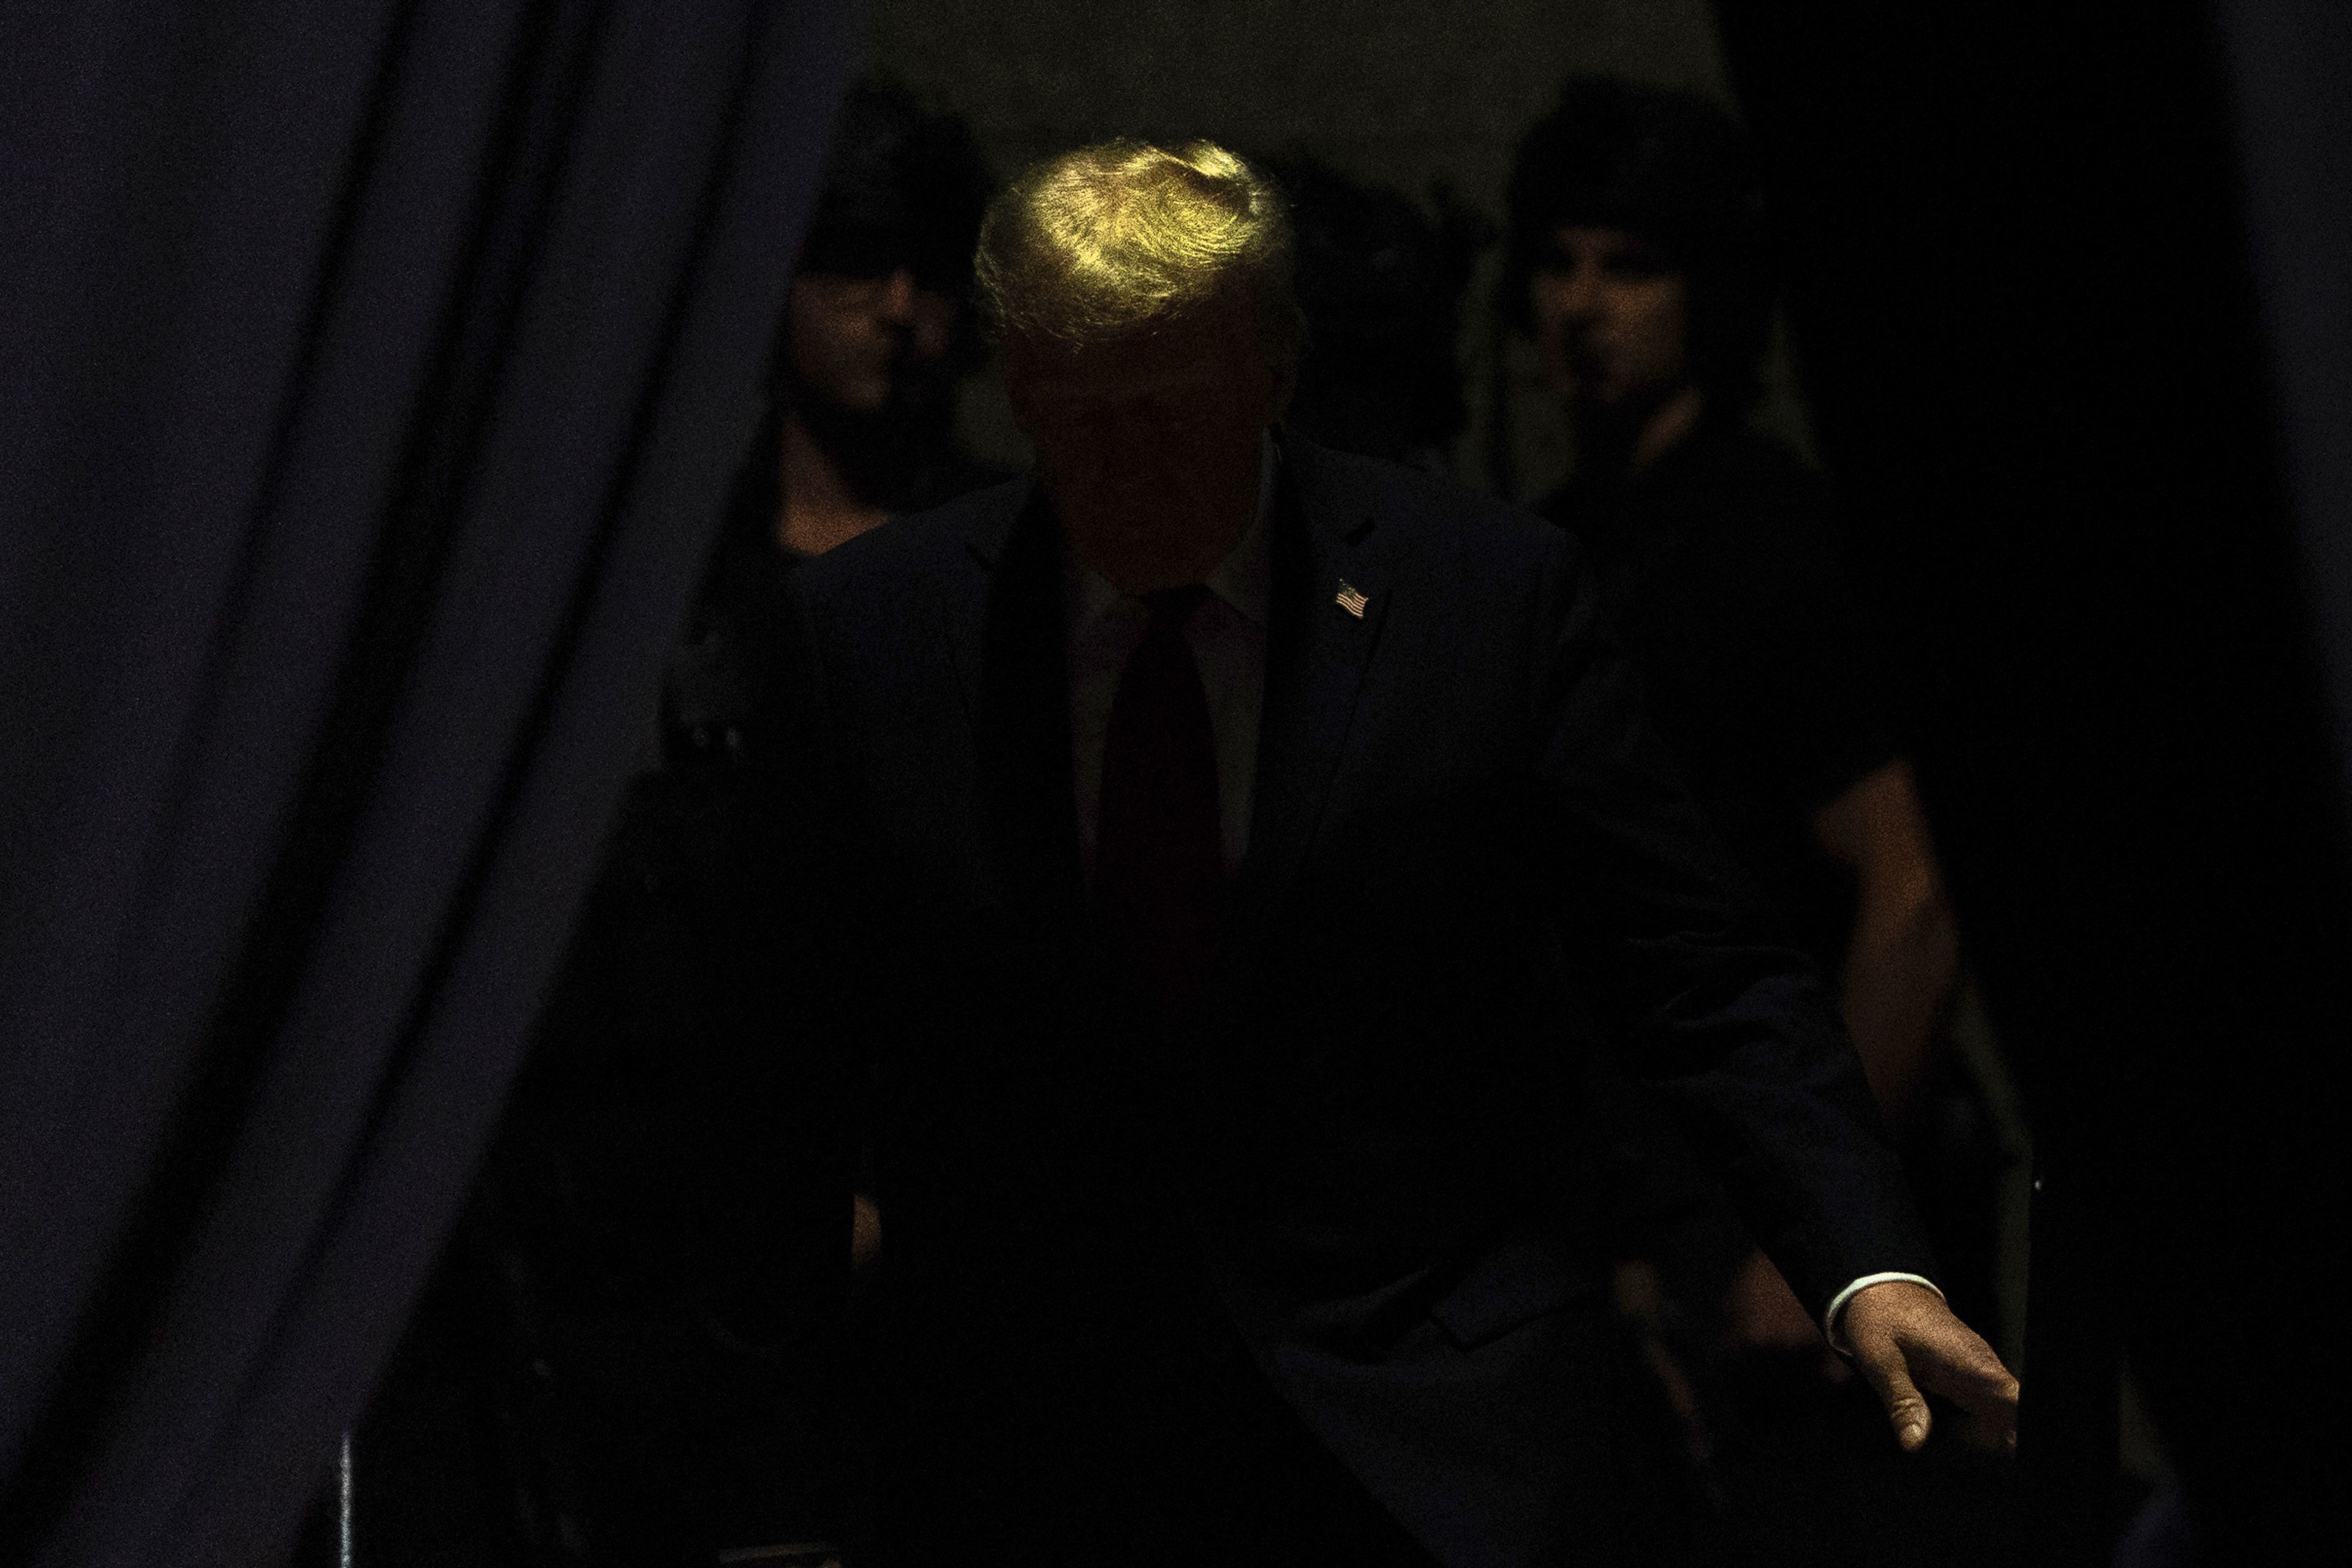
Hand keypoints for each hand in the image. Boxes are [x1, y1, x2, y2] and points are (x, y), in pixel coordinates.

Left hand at [1840, 1280, 2017, 1452]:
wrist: (1882, 1290)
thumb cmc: (1881, 1317)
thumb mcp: (1881, 1359)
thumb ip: (1902, 1401)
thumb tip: (1915, 1443)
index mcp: (1971, 1362)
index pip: (2017, 1401)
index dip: (2021, 1430)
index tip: (2011, 1448)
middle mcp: (1985, 1369)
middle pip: (2018, 1417)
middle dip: (2011, 1443)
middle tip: (1987, 1462)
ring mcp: (1982, 1375)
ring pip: (2011, 1418)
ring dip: (2002, 1441)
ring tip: (1982, 1462)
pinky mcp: (1973, 1381)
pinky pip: (1995, 1412)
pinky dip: (1991, 1433)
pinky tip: (1976, 1448)